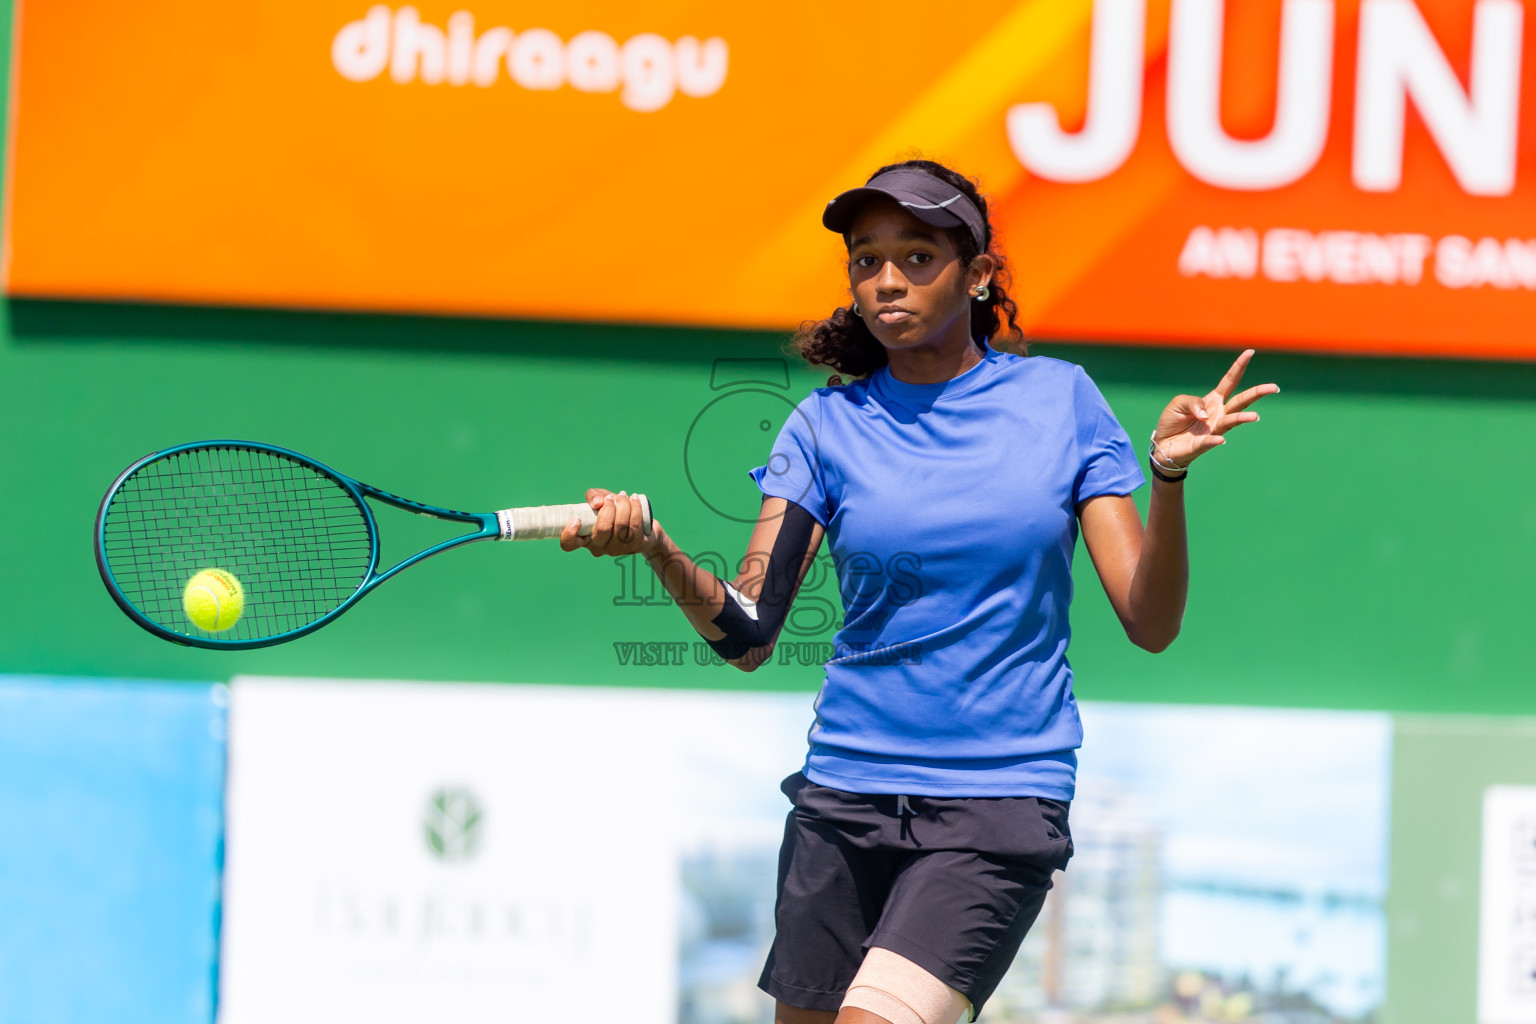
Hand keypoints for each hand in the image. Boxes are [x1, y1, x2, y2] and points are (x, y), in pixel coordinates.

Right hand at [559, 488, 655, 557]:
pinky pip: (635, 525)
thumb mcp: (600, 500)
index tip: (577, 518)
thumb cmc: (614, 511)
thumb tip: (597, 503)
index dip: (569, 534)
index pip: (569, 545)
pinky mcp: (635, 546)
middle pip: (602, 529)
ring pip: (621, 526)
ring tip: (624, 495)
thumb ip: (594, 496)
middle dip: (609, 508)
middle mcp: (600, 547)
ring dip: (623, 505)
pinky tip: (634, 499)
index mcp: (585, 538)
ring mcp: (618, 549)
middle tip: (611, 497)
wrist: (642, 525)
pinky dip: (635, 508)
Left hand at [1152, 349, 1278, 469]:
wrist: (1162, 444)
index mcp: (1213, 400)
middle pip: (1241, 401)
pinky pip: (1210, 442)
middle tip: (1274, 387)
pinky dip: (1214, 440)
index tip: (1250, 352)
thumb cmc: (1173, 421)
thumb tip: (1206, 415)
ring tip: (1254, 416)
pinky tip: (1220, 440)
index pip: (1230, 380)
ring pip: (1231, 421)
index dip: (1239, 366)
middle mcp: (1218, 413)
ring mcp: (1213, 429)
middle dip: (1257, 393)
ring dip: (1242, 418)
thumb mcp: (1178, 403)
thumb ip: (1193, 402)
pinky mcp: (1202, 444)